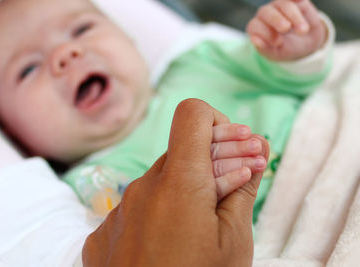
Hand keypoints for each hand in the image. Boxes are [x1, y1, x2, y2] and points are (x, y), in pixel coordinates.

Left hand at [82, 99, 268, 266]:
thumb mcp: (234, 242)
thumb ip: (243, 189)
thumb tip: (254, 153)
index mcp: (179, 183)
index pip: (192, 114)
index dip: (219, 122)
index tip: (238, 147)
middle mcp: (142, 188)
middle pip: (181, 149)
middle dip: (217, 156)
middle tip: (248, 172)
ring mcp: (119, 210)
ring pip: (162, 178)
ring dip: (191, 184)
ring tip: (214, 211)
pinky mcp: (105, 233)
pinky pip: (139, 206)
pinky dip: (163, 209)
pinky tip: (177, 237)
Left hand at [246, 0, 327, 60]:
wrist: (307, 45)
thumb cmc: (286, 49)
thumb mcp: (276, 54)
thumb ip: (264, 48)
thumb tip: (254, 40)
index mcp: (257, 28)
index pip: (254, 26)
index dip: (264, 33)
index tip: (278, 42)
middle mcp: (266, 14)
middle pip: (265, 11)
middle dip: (275, 19)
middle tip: (285, 28)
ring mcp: (280, 6)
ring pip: (283, 4)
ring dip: (293, 16)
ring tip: (302, 31)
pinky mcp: (296, 1)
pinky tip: (300, 1)